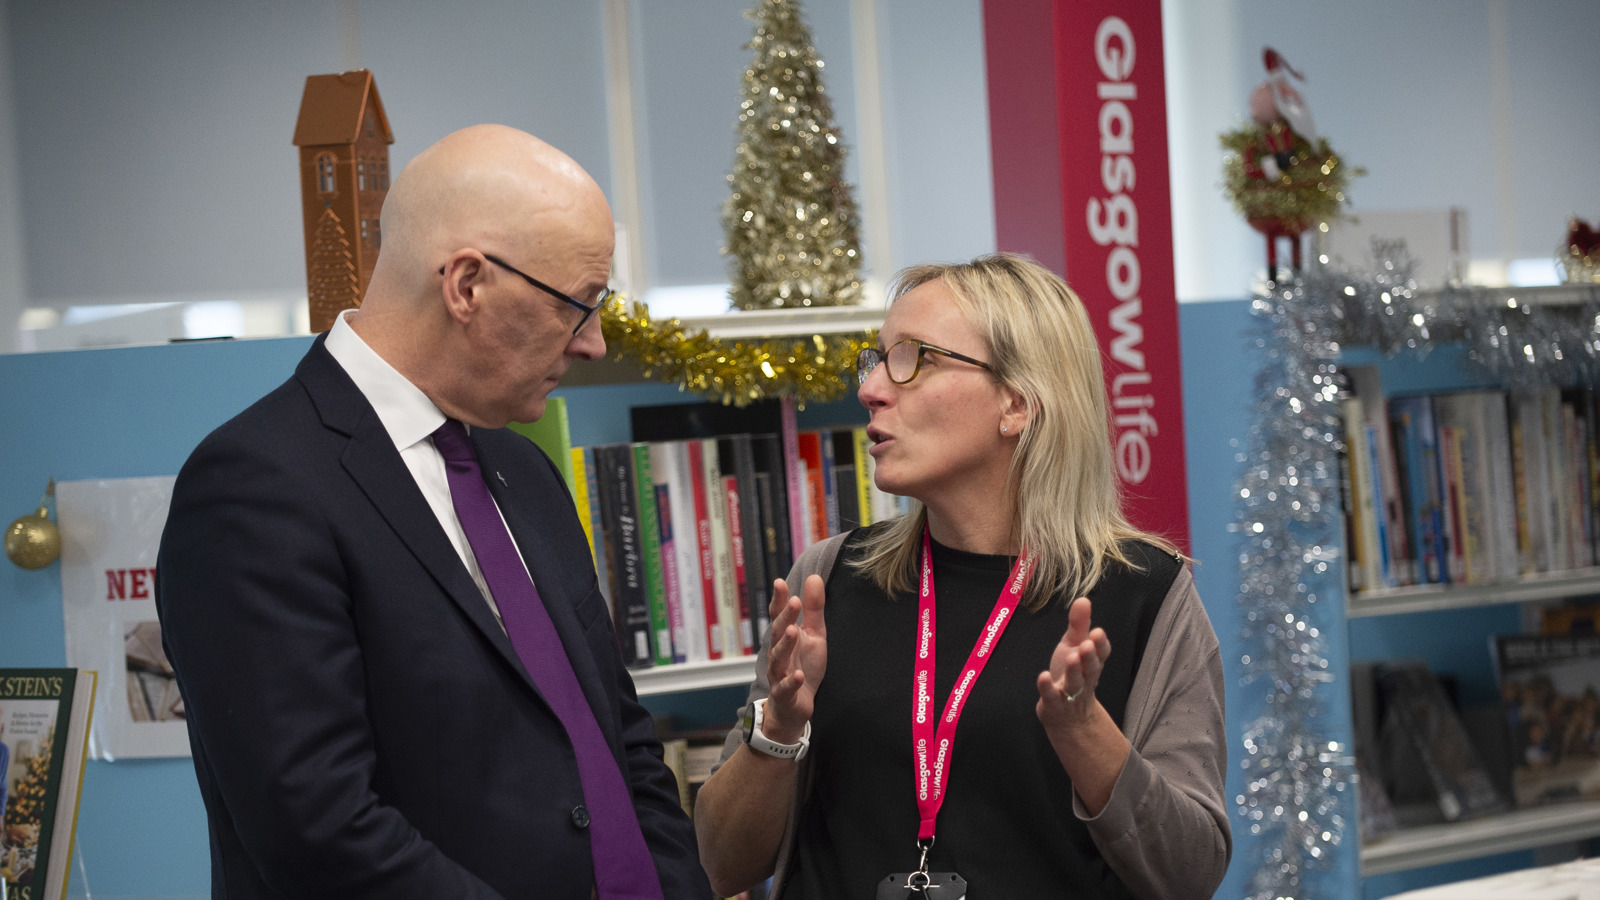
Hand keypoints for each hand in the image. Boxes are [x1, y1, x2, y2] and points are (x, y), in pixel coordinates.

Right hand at [761, 574, 826, 743]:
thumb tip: (814, 577)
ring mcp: (779, 674)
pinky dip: (792, 682)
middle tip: (793, 601)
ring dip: (785, 644)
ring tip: (793, 631)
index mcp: (784, 637)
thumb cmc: (803, 665)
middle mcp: (778, 653)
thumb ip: (813, 609)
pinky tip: (799, 675)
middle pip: (777, 633)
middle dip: (784, 617)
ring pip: (778, 658)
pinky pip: (786, 688)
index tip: (780, 583)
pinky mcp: (785, 694)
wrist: (795, 705)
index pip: (779, 616)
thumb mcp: (814, 635)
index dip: (779, 600)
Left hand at [1035, 598, 1111, 726]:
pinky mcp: (1053, 704)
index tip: (1098, 633)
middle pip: (1091, 669)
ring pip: (1075, 683)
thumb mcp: (1074, 646)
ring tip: (1072, 657)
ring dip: (1074, 671)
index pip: (1101, 654)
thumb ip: (1079, 624)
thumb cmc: (1072, 674)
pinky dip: (1047, 687)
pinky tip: (1043, 676)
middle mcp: (1084, 678)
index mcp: (1091, 663)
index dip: (1101, 645)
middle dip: (1090, 656)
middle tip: (1087, 644)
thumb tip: (1083, 599)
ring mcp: (1069, 693)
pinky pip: (1051, 696)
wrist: (1068, 717)